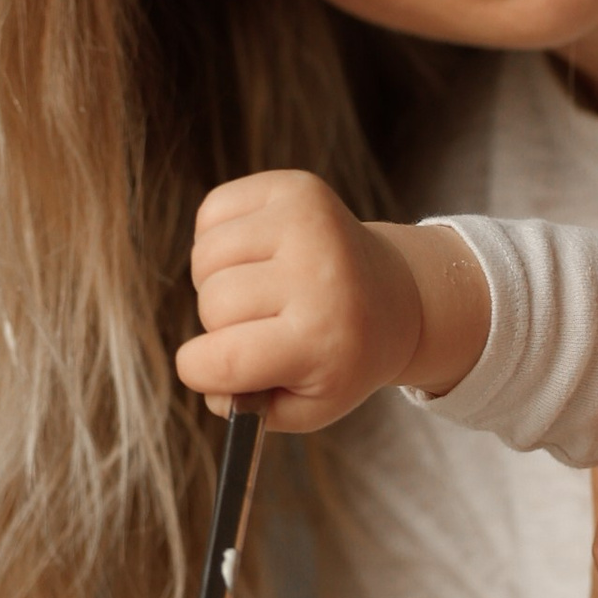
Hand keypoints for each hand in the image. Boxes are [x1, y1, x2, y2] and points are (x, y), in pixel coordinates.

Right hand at [175, 175, 484, 429]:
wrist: (396, 293)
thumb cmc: (342, 354)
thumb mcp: (309, 406)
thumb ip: (248, 410)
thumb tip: (206, 380)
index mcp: (322, 336)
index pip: (221, 359)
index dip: (201, 370)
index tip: (213, 370)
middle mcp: (317, 272)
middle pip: (212, 305)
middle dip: (220, 324)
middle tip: (262, 326)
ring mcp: (306, 221)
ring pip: (205, 257)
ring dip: (216, 279)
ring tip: (260, 289)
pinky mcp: (294, 187)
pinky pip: (212, 212)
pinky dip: (220, 238)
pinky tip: (258, 254)